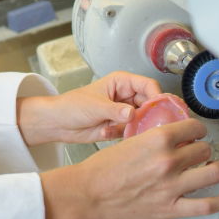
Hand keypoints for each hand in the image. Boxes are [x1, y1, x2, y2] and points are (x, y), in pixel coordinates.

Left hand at [17, 72, 162, 145]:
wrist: (58, 124)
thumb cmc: (71, 106)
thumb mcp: (95, 106)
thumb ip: (115, 110)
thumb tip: (132, 114)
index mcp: (122, 82)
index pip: (148, 85)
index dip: (157, 97)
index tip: (160, 111)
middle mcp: (126, 96)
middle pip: (150, 104)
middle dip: (149, 116)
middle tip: (148, 127)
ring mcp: (124, 112)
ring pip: (143, 120)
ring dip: (136, 128)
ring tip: (121, 131)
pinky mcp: (120, 127)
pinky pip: (132, 132)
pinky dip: (123, 135)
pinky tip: (107, 133)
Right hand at [40, 119, 218, 218]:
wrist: (89, 194)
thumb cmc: (102, 168)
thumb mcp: (129, 141)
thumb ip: (154, 140)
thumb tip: (172, 139)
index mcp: (158, 140)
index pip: (193, 128)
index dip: (197, 130)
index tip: (195, 133)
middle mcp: (169, 161)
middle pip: (204, 149)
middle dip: (202, 148)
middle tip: (197, 152)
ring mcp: (173, 186)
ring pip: (213, 172)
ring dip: (215, 167)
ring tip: (213, 167)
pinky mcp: (172, 208)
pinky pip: (207, 205)